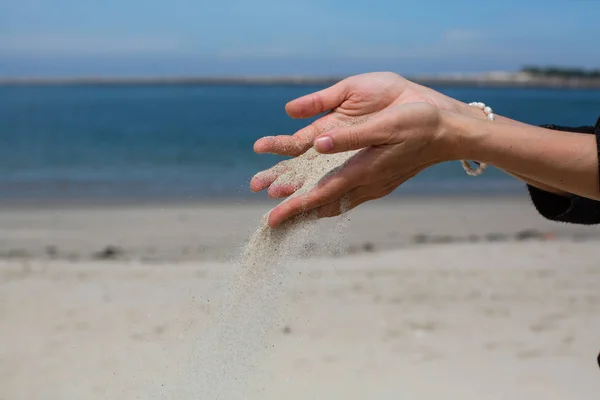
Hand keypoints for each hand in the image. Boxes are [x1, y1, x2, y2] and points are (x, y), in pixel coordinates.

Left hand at [266, 102, 455, 226]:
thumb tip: (319, 144)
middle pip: (324, 206)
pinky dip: (328, 202)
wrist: (451, 134)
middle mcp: (367, 184)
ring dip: (310, 210)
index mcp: (363, 171)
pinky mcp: (380, 181)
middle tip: (271, 223)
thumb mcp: (385, 125)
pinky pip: (347, 197)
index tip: (271, 219)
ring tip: (288, 214)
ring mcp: (375, 186)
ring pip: (335, 204)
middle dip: (296, 214)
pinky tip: (322, 200)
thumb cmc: (420, 123)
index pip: (321, 194)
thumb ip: (351, 136)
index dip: (294, 207)